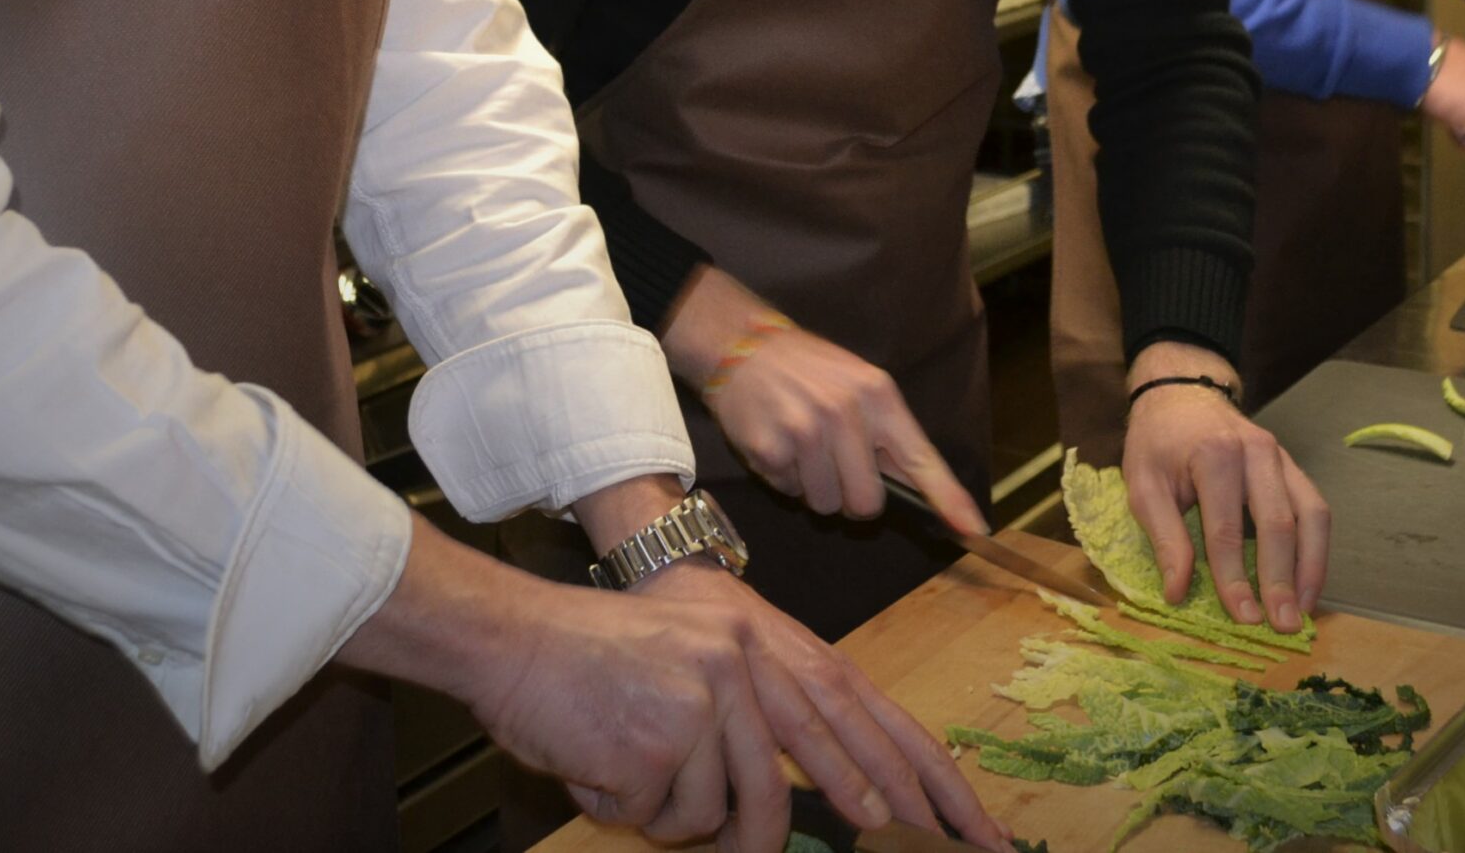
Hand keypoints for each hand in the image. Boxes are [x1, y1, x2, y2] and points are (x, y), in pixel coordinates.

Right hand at [346, 523, 1011, 852]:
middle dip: (873, 798)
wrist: (511, 639)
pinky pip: (668, 815)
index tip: (953, 805)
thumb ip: (750, 703)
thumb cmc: (591, 659)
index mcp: (756, 632)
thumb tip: (796, 784)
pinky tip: (600, 763)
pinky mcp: (664, 734)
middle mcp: (742, 653)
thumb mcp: (691, 656)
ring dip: (682, 813)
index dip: (906, 753)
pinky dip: (632, 809)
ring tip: (631, 774)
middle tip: (907, 839)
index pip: (852, 697)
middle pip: (824, 743)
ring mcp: (705, 693)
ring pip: (730, 804)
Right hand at [662, 268, 987, 537]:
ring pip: (825, 505)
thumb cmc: (808, 369)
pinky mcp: (770, 448)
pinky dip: (782, 477)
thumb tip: (917, 490)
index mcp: (878, 396)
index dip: (949, 499)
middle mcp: (846, 412)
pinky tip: (777, 442)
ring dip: (813, 488)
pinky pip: (788, 493)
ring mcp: (806, 431)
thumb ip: (886, 434)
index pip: (921, 458)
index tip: (973, 529)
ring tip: (800, 446)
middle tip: (835, 467)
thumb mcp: (858, 383)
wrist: (742, 344)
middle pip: (866, 502)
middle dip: (851, 499)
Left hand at [1119, 342, 1329, 633]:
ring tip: (1305, 610)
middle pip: (1279, 524)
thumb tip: (1178, 592)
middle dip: (1282, 580)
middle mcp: (1256, 452)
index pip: (1227, 529)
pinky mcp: (1292, 465)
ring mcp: (1281, 456)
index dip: (1235, 578)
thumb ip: (1163, 536)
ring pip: (1311, 516)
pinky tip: (1309, 581)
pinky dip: (1317, 548)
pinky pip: (1316, 508)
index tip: (1243, 619)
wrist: (1181, 395)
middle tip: (1284, 625)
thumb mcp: (1142, 484)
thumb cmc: (1158, 443)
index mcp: (1213, 455)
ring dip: (1311, 568)